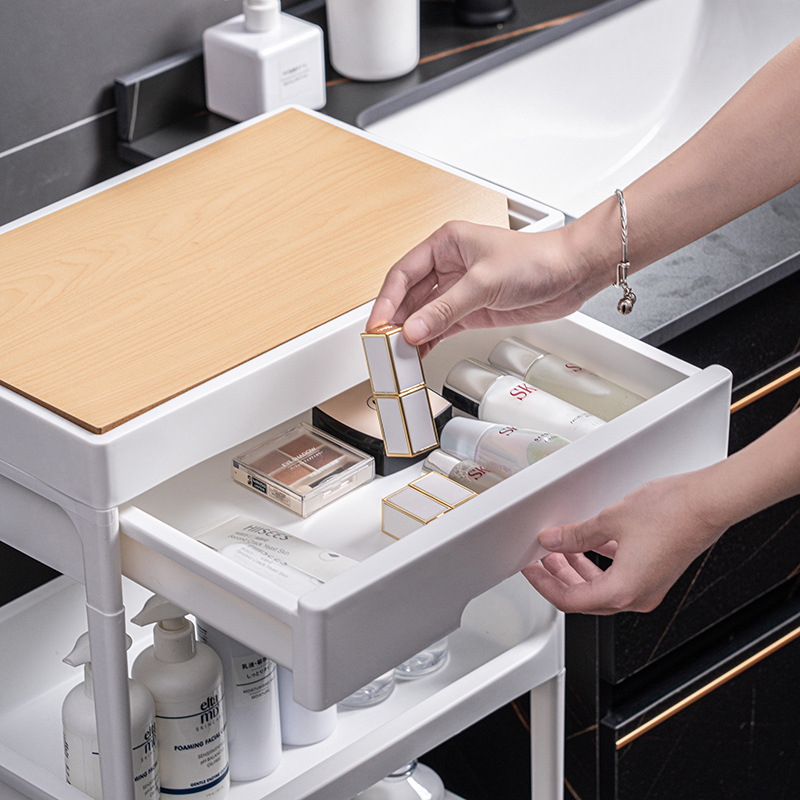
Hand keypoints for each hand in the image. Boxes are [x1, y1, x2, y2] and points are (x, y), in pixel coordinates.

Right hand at [366, 221, 602, 354]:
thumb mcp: (484, 283)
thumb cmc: (536, 259)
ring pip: (423, 315)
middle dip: (396, 321)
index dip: (386, 301)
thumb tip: (414, 329)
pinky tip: (419, 354)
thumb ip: (445, 309)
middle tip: (384, 346)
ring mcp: (459, 290)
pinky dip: (429, 341)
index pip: (403, 274)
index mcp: (445, 244)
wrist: (571, 273)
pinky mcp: (472, 310)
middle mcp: (448, 266)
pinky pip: (441, 327)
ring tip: (399, 355)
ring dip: (411, 334)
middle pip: (409, 297)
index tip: (377, 325)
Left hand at [522, 472, 729, 613]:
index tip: (530, 570)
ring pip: (602, 588)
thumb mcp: (609, 520)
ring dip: (578, 570)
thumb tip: (552, 541)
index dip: (543, 584)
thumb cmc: (671, 513)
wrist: (708, 503)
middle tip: (540, 558)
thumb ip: (575, 535)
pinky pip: (619, 577)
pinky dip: (600, 564)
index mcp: (622, 592)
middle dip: (558, 576)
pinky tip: (589, 544)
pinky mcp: (656, 575)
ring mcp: (648, 588)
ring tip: (560, 549)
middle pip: (584, 597)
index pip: (569, 600)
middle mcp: (637, 597)